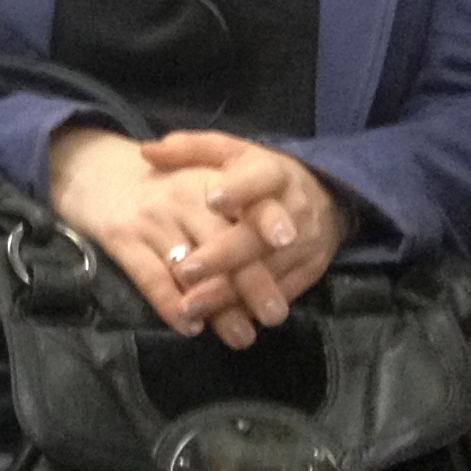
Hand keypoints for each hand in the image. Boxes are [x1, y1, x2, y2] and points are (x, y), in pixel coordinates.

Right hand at [49, 125, 265, 346]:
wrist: (94, 172)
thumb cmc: (162, 181)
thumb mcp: (201, 174)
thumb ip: (239, 202)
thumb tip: (285, 246)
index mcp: (209, 178)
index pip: (245, 196)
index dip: (266, 218)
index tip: (288, 242)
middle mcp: (183, 197)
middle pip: (223, 241)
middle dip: (252, 280)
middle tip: (275, 314)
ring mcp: (152, 220)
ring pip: (191, 268)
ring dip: (219, 307)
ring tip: (242, 335)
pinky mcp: (123, 240)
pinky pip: (151, 279)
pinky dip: (171, 306)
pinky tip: (190, 327)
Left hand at [139, 130, 349, 332]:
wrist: (324, 200)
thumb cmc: (256, 177)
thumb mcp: (229, 153)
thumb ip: (189, 150)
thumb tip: (146, 151)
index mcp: (273, 173)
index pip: (260, 179)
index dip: (240, 189)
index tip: (213, 201)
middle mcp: (294, 208)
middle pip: (259, 234)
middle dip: (224, 254)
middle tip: (187, 270)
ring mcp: (306, 242)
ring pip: (267, 270)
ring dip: (229, 291)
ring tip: (193, 306)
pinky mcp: (311, 270)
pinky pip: (280, 293)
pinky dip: (248, 307)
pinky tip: (218, 320)